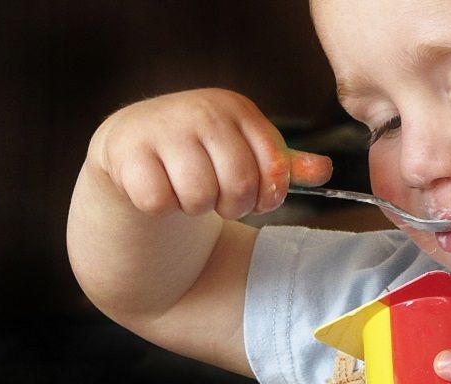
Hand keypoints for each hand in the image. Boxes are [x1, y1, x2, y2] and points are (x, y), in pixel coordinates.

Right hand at [90, 88, 331, 218]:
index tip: (258, 198)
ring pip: (198, 196)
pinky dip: (161, 207)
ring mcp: (162, 128)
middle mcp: (202, 111)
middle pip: (238, 185)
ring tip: (188, 192)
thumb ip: (287, 165)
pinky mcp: (126, 152)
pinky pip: (158, 202)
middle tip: (219, 200)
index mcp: (237, 109)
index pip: (274, 168)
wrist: (137, 146)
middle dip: (233, 206)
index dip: (269, 196)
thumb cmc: (204, 152)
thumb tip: (323, 171)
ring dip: (196, 208)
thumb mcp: (248, 153)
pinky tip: (159, 189)